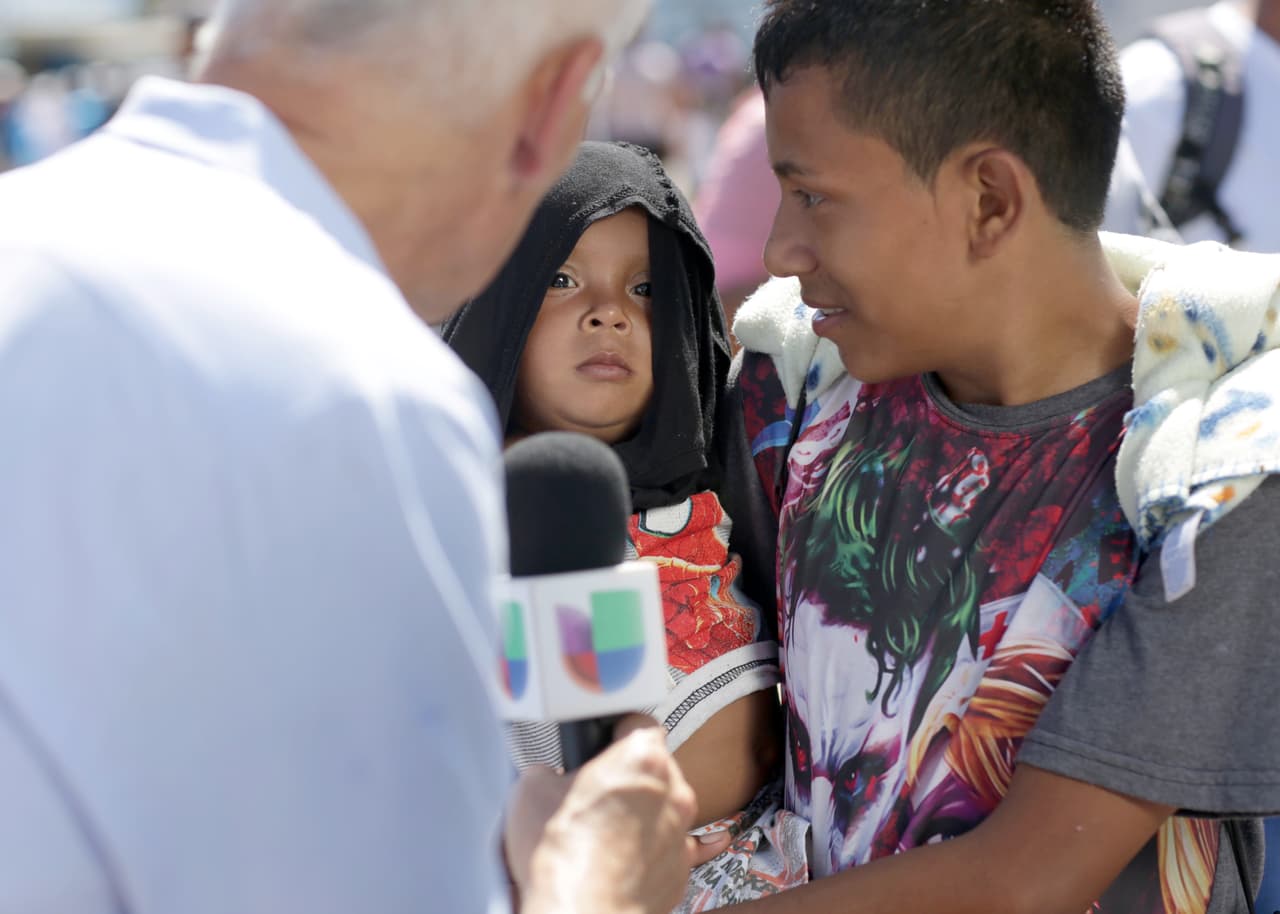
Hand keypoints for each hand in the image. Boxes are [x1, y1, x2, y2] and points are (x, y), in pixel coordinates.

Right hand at [508, 715, 699, 913]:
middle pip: (656, 768)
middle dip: (629, 777)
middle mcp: (673, 790)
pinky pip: (678, 851)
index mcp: (642, 758)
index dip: (616, 732)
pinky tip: (660, 849)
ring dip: (645, 813)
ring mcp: (681, 832)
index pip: (638, 723)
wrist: (583, 911)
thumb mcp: (531, 788)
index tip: (604, 743)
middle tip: (596, 794)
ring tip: (608, 830)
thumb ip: (549, 771)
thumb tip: (549, 779)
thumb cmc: (562, 853)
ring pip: (667, 809)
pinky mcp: (681, 871)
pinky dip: (662, 850)